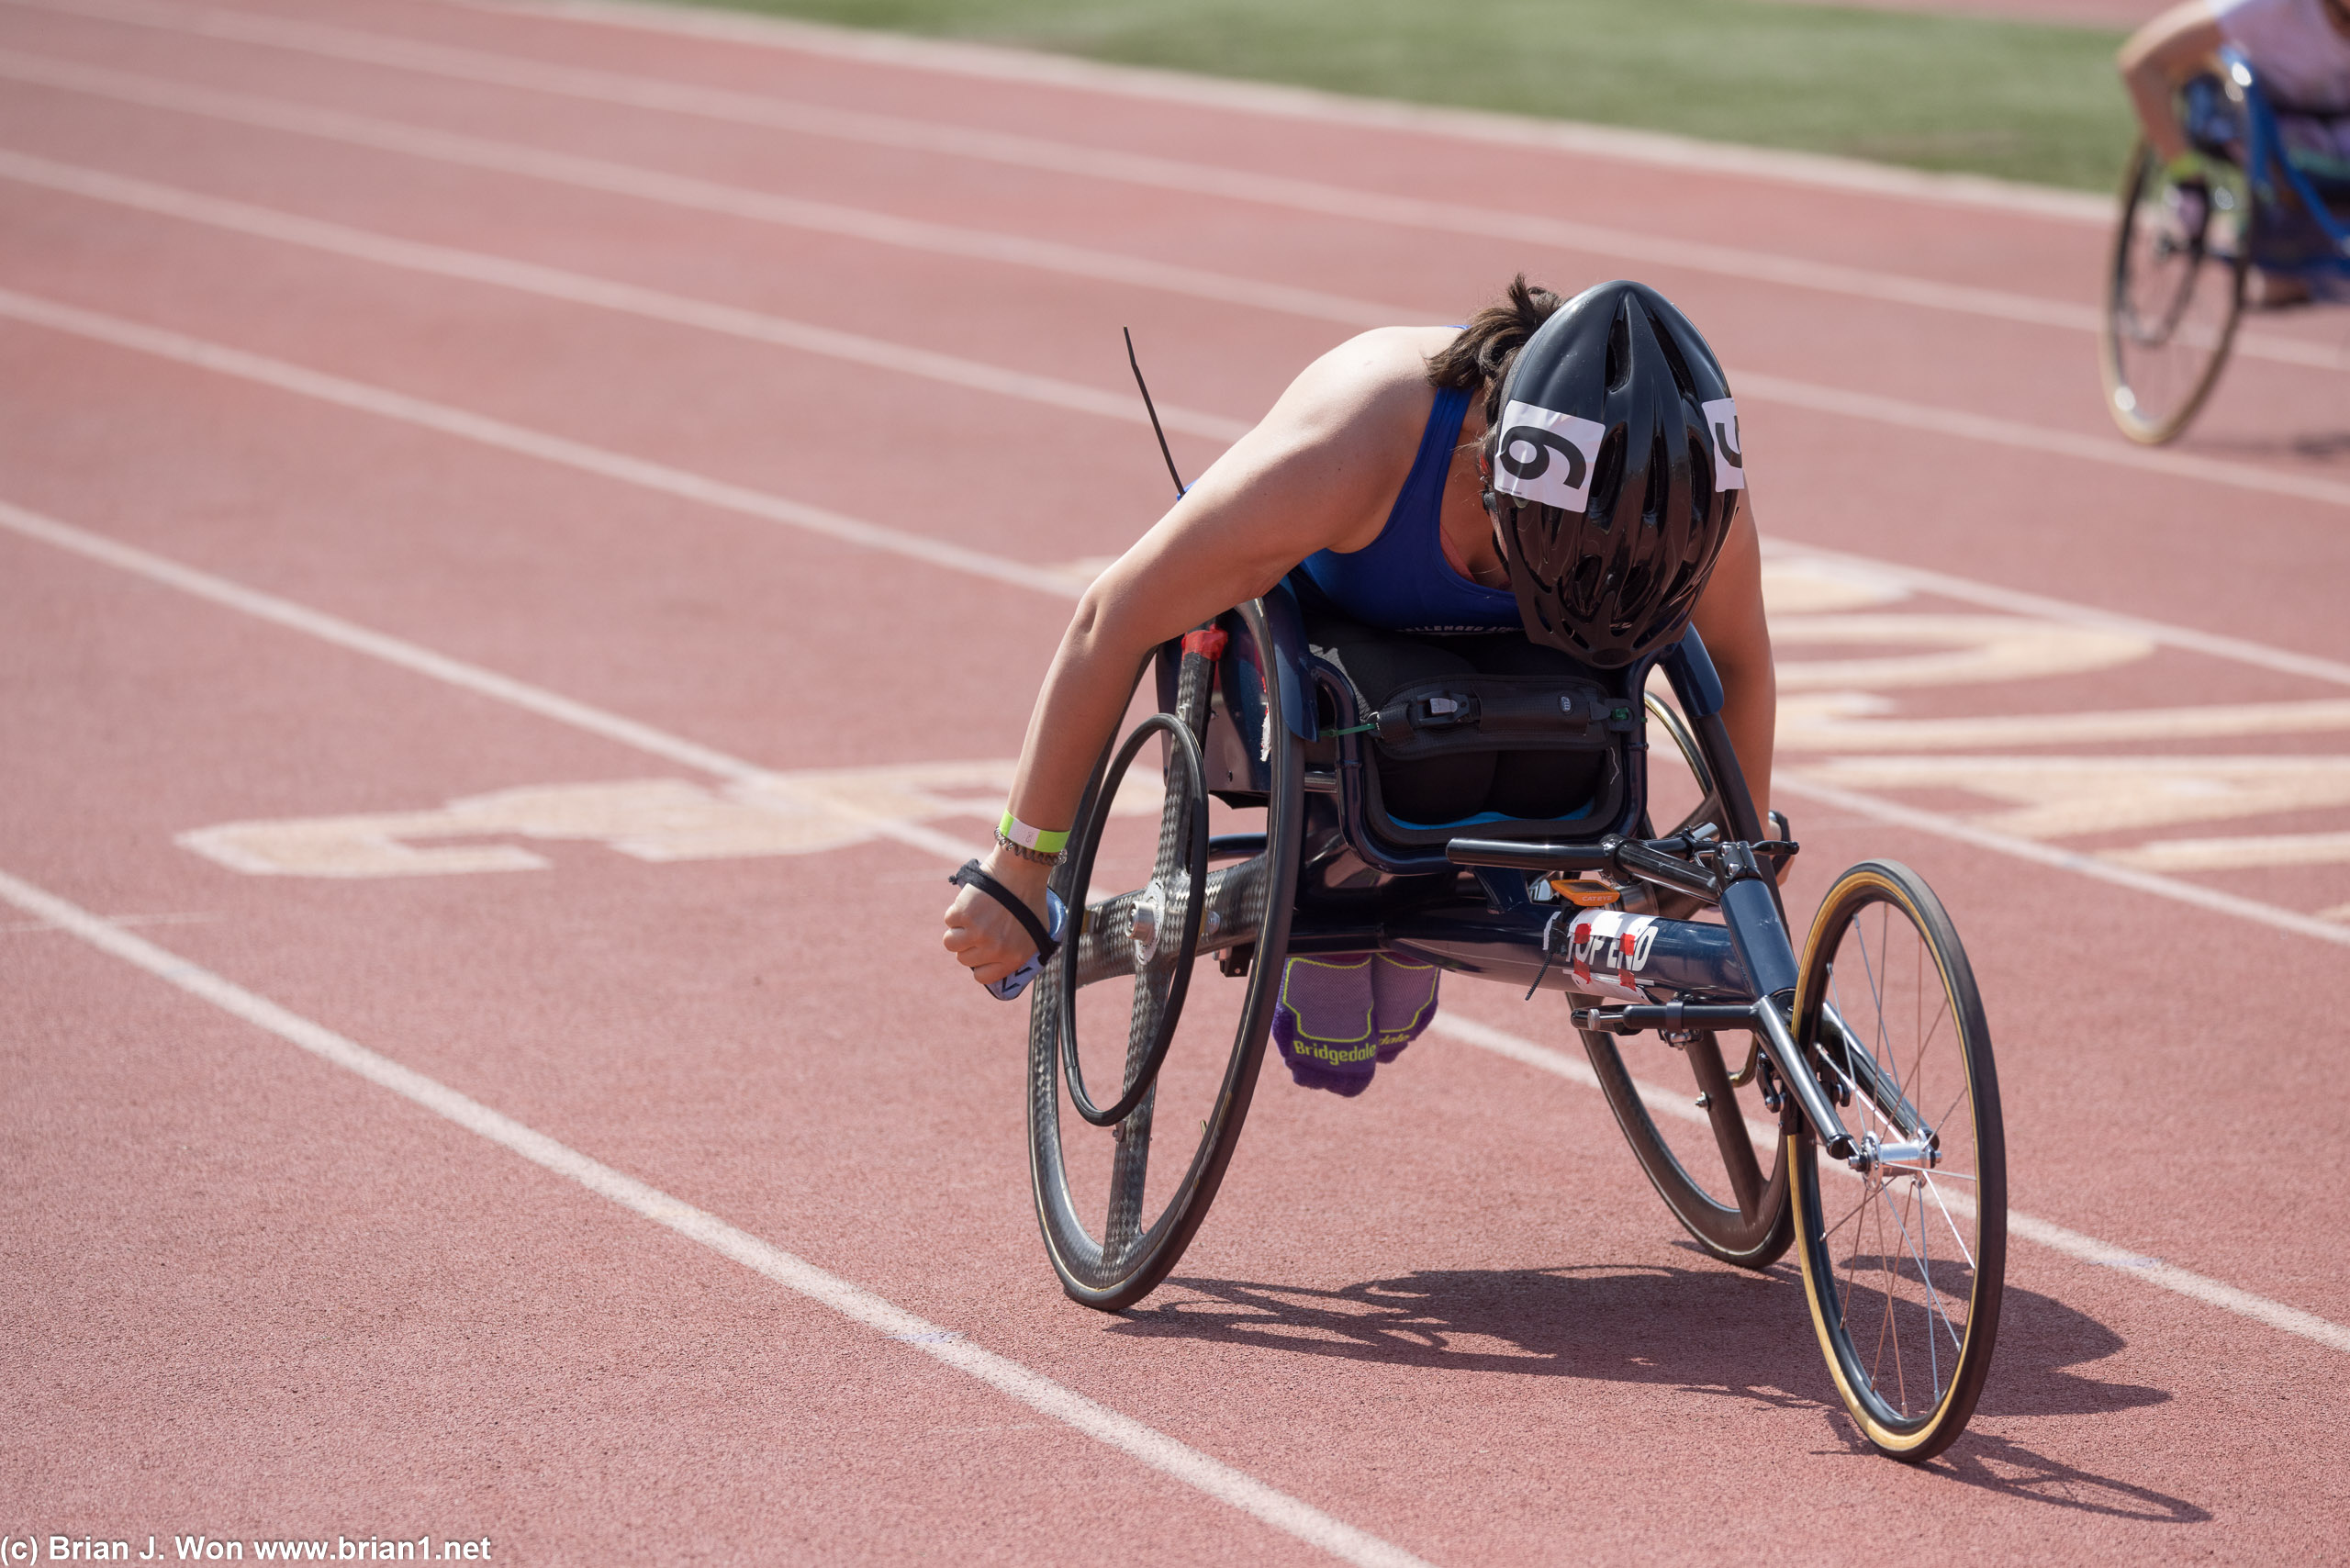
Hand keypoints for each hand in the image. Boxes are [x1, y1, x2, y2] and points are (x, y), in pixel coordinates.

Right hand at [942, 847, 1055, 985]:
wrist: (1021, 870)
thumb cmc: (1030, 899)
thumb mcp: (1036, 932)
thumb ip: (1019, 951)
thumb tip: (1001, 963)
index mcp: (1013, 957)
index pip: (983, 977)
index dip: (979, 963)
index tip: (980, 952)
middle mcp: (994, 949)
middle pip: (963, 959)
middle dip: (968, 944)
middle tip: (978, 927)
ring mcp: (977, 932)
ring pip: (950, 943)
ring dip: (957, 930)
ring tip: (971, 916)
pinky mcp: (963, 915)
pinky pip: (949, 920)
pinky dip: (956, 911)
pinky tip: (971, 902)